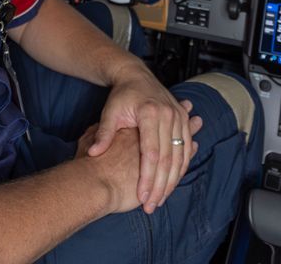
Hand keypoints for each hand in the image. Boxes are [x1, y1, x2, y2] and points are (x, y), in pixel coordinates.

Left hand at [86, 67, 202, 213]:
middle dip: (161, 186)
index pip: (151, 154)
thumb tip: (94, 153)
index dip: (147, 178)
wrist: (136, 75)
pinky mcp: (182, 119)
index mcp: (149, 113)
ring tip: (161, 199)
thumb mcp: (110, 112)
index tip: (142, 197)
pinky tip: (174, 182)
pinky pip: (186, 148)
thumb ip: (103, 133)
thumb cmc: (121, 95)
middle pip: (168, 159)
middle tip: (151, 206)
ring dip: (173, 180)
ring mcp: (178, 117)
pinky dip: (181, 167)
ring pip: (180, 156)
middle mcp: (167, 115)